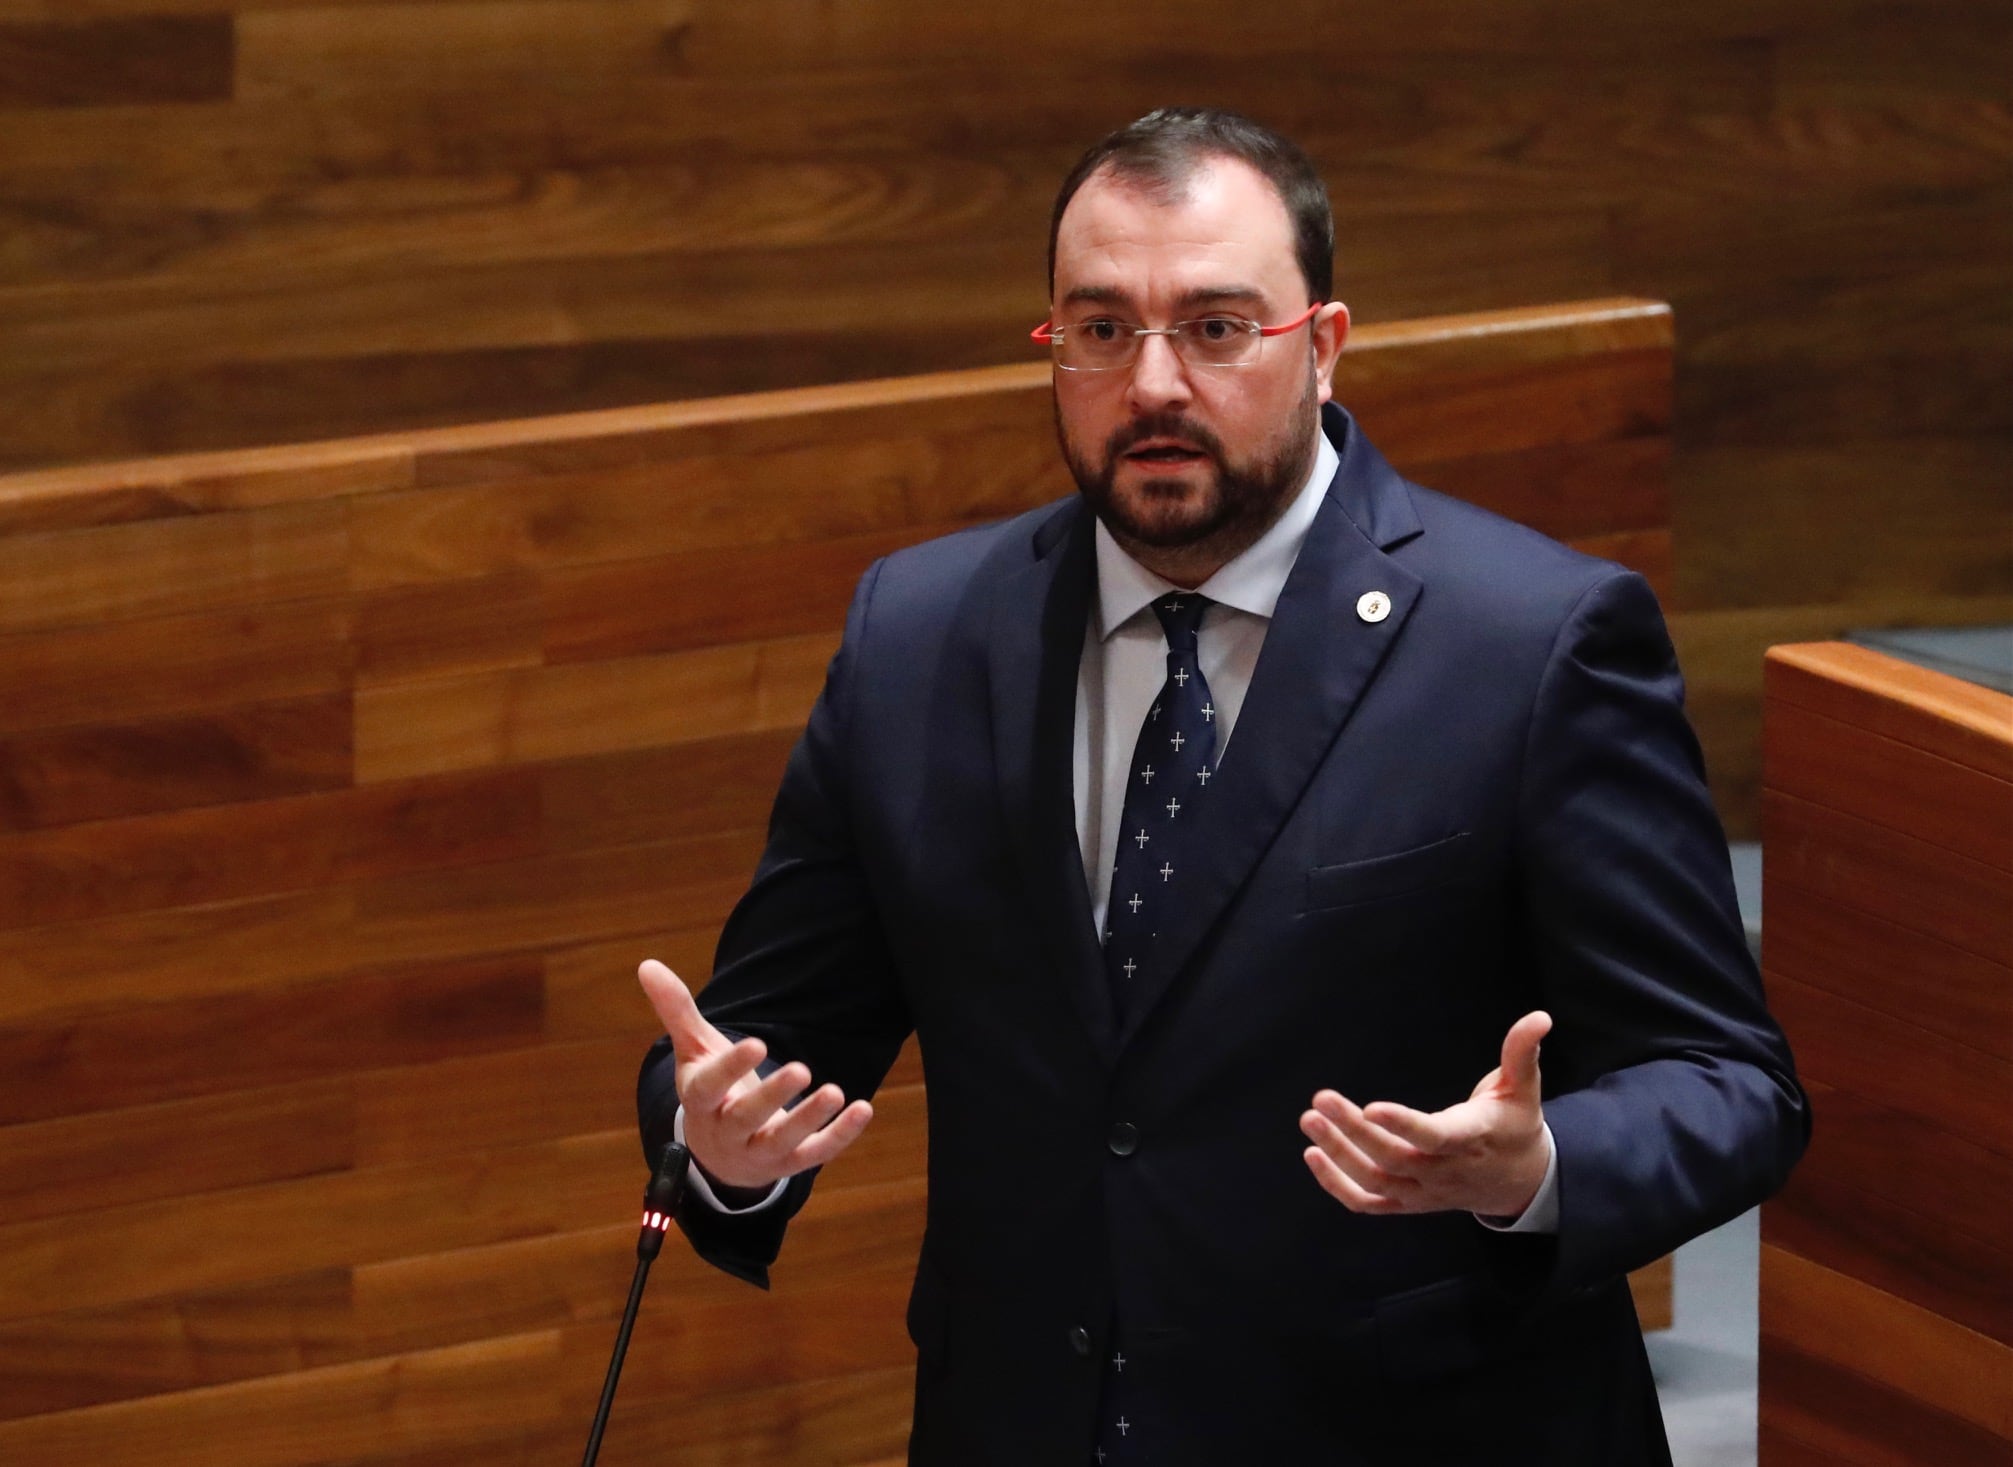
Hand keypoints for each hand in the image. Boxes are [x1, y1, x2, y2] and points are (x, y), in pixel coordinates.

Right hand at [638, 959, 874, 1191]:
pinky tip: (863, 1108)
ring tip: (836, 1092)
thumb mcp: (694, 1051)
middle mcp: (727, 1132)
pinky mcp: (789, 1163)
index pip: (709, 1089)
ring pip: (783, 1140)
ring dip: (810, 1118)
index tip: (757, 1045)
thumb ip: (677, 1010)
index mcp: (701, 1101)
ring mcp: (759, 1152)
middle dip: (773, 1097)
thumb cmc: (710, 1089)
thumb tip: (647, 964)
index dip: (730, 1069)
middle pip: (747, 1118)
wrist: (718, 1154)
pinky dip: (840, 1135)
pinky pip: (816, 1154)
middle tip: (801, 1069)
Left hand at [1301, 1010, 1552, 1218]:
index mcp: (1471, 1139)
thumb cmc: (1515, 1127)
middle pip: (1393, 1158)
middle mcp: (1444, 1170)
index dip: (1403, 1125)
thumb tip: (1539, 1017)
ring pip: (1376, 1181)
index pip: (1434, 1138)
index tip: (1370, 1107)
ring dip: (1338, 1155)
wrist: (1520, 1183)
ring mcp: (1424, 1192)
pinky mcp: (1409, 1203)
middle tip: (1320, 1100)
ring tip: (1309, 1121)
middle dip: (1353, 1132)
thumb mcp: (1523, 1089)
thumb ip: (1522, 1053)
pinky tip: (1314, 1155)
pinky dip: (1338, 1186)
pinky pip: (1369, 1203)